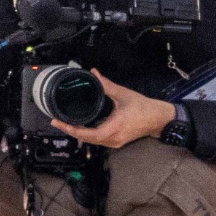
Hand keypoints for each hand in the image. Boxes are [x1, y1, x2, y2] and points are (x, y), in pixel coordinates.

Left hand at [52, 70, 176, 148]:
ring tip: (65, 124)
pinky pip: (98, 140)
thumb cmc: (143, 106)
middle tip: (57, 121)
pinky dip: (87, 135)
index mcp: (114, 127)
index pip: (88, 134)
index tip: (59, 122)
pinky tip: (80, 127)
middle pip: (87, 139)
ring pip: (92, 141)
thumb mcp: (123, 94)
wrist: (158, 119)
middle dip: (71, 131)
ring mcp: (115, 142)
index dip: (72, 130)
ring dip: (78, 134)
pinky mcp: (117, 141)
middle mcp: (113, 138)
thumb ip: (106, 85)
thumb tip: (93, 73)